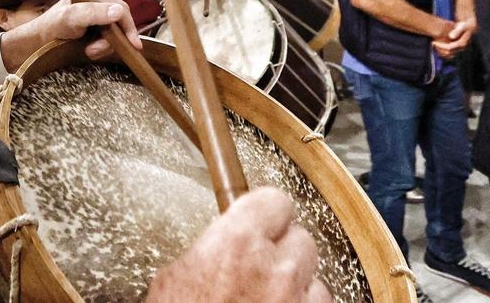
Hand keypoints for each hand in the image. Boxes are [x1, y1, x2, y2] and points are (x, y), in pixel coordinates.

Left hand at [0, 0, 139, 70]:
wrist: (35, 44)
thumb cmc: (50, 28)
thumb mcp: (70, 19)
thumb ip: (92, 13)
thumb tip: (118, 11)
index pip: (121, 8)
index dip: (129, 27)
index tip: (134, 46)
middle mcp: (96, 0)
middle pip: (120, 21)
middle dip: (111, 39)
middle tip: (95, 50)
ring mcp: (95, 14)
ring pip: (114, 32)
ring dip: (104, 45)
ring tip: (89, 50)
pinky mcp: (93, 27)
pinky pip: (107, 38)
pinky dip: (101, 47)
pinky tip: (90, 49)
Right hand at [147, 187, 330, 302]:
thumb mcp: (173, 281)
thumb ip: (209, 251)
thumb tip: (223, 243)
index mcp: (235, 244)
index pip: (274, 201)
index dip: (265, 213)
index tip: (260, 220)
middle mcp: (275, 269)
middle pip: (301, 238)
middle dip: (283, 252)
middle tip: (258, 269)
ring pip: (316, 280)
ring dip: (297, 289)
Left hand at [432, 18, 475, 57]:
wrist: (470, 27)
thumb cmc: (465, 25)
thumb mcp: (462, 26)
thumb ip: (457, 31)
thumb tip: (450, 36)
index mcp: (462, 43)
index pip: (449, 47)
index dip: (440, 46)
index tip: (433, 42)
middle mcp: (462, 48)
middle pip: (448, 52)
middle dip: (439, 48)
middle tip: (432, 42)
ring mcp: (460, 49)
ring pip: (448, 55)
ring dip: (440, 51)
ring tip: (434, 44)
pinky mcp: (458, 49)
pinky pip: (449, 54)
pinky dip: (442, 52)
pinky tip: (437, 46)